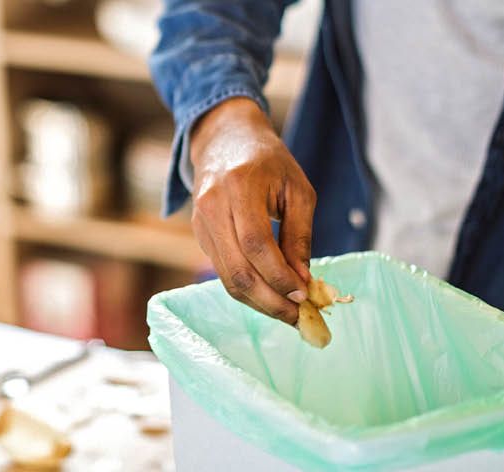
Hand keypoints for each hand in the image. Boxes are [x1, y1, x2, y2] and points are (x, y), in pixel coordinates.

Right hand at [190, 97, 315, 324]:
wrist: (224, 140)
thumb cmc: (269, 161)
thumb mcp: (297, 190)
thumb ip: (299, 236)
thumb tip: (302, 282)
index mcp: (239, 186)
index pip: (256, 244)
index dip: (279, 276)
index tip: (305, 296)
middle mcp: (212, 206)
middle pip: (237, 270)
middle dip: (270, 301)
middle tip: (298, 318)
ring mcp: (200, 222)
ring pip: (227, 278)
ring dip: (258, 303)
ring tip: (287, 314)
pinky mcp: (199, 235)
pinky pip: (222, 272)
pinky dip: (247, 291)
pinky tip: (270, 297)